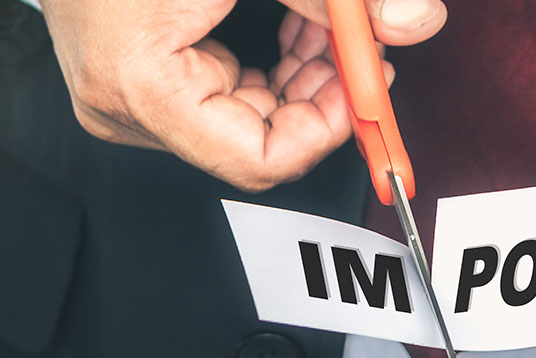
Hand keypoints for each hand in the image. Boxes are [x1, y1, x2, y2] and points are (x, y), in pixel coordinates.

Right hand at [38, 0, 445, 191]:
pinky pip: (220, 99)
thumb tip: (410, 20)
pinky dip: (268, 70)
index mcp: (141, 85)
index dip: (325, 130)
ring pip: (243, 122)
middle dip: (319, 98)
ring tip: (328, 32)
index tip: (362, 90)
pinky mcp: (135, 84)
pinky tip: (293, 32)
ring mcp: (125, 100)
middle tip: (359, 54)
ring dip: (299, 80)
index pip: (255, 159)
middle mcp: (125, 107)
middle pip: (253, 142)